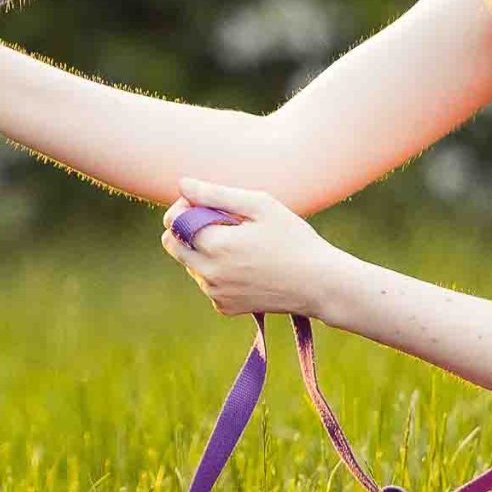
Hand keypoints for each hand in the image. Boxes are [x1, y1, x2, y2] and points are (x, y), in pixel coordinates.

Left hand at [157, 178, 344, 318]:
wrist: (319, 284)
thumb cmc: (293, 238)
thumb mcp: (260, 205)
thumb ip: (215, 194)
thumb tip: (181, 184)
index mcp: (215, 245)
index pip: (174, 222)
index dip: (184, 206)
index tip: (205, 202)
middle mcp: (209, 274)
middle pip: (172, 245)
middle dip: (186, 229)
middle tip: (218, 220)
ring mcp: (215, 294)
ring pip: (189, 264)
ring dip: (202, 250)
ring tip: (239, 243)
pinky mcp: (224, 307)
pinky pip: (206, 283)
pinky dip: (216, 271)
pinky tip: (244, 265)